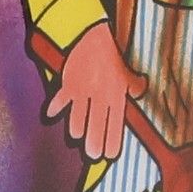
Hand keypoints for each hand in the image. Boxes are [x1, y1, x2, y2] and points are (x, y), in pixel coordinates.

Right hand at [42, 20, 147, 163]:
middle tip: (92, 156)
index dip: (112, 140)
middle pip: (96, 124)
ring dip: (77, 127)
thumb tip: (142, 90)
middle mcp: (100, 95)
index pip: (115, 123)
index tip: (109, 155)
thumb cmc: (111, 56)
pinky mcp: (69, 82)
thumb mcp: (127, 72)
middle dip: (94, 142)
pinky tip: (50, 116)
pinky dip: (55, 106)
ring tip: (76, 136)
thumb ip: (135, 85)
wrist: (93, 36)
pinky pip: (60, 98)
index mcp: (116, 94)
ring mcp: (83, 90)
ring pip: (78, 115)